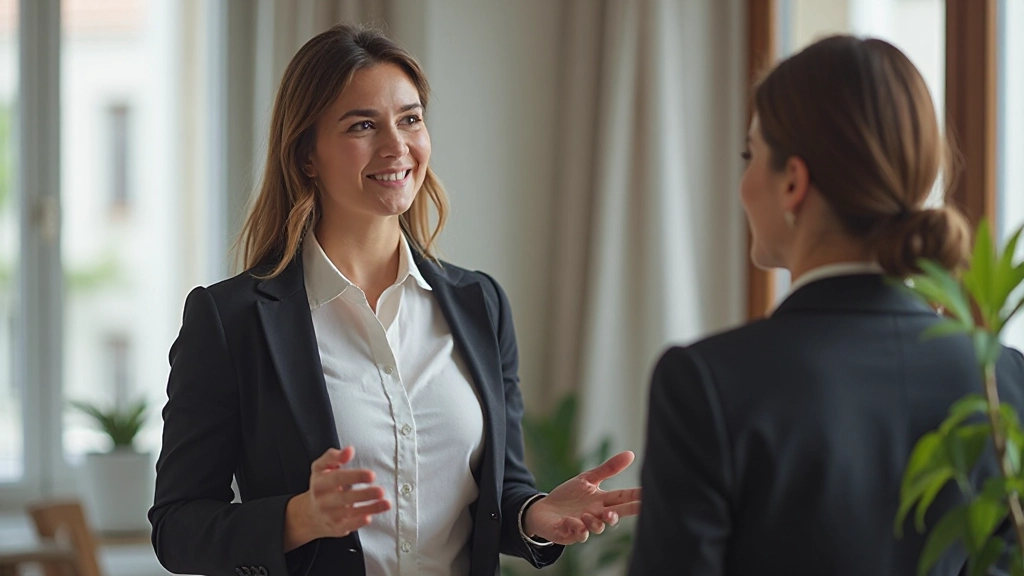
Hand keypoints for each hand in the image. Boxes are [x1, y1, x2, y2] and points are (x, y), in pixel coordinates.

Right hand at [284, 446, 390, 550]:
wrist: (309, 514)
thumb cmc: (321, 486)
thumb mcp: (321, 468)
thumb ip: (333, 456)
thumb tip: (349, 450)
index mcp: (320, 483)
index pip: (337, 479)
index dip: (355, 476)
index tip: (371, 475)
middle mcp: (323, 501)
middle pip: (344, 497)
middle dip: (364, 494)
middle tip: (380, 491)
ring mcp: (330, 515)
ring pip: (351, 512)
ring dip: (370, 508)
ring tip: (386, 503)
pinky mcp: (337, 527)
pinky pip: (348, 526)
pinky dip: (358, 523)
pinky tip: (370, 517)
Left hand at [523, 451, 640, 544]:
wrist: (544, 510)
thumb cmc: (569, 496)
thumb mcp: (588, 479)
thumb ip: (609, 469)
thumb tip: (631, 453)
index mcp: (602, 501)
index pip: (623, 498)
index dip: (635, 497)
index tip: (648, 494)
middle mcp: (595, 515)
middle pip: (614, 516)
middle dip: (621, 514)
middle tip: (625, 511)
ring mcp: (583, 526)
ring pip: (596, 528)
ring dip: (594, 522)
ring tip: (586, 514)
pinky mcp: (567, 533)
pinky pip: (574, 533)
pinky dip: (574, 527)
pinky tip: (570, 520)